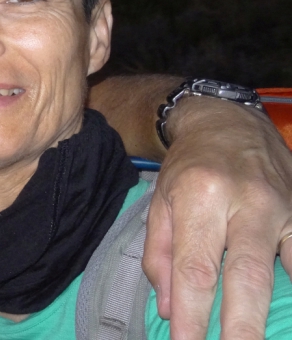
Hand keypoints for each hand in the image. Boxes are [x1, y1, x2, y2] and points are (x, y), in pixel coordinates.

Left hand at [143, 96, 291, 339]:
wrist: (229, 122)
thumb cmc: (188, 167)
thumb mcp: (161, 202)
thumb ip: (160, 256)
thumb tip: (170, 310)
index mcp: (200, 196)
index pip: (195, 269)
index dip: (193, 315)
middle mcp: (246, 201)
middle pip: (246, 276)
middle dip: (240, 326)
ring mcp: (283, 207)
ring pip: (283, 269)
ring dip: (271, 312)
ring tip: (262, 339)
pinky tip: (288, 312)